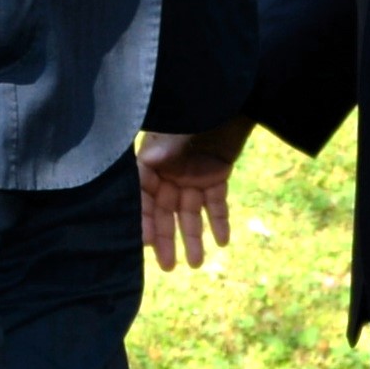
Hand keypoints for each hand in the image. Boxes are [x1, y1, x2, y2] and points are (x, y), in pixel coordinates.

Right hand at [137, 122, 245, 271]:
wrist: (226, 101)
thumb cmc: (192, 116)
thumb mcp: (171, 137)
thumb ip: (160, 155)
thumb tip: (148, 165)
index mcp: (151, 166)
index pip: (143, 201)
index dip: (144, 221)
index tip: (146, 244)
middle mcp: (169, 176)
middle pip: (165, 214)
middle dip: (167, 240)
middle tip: (169, 267)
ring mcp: (192, 178)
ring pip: (191, 214)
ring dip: (194, 238)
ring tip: (197, 263)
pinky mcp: (216, 178)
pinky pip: (216, 204)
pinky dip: (219, 221)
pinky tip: (223, 241)